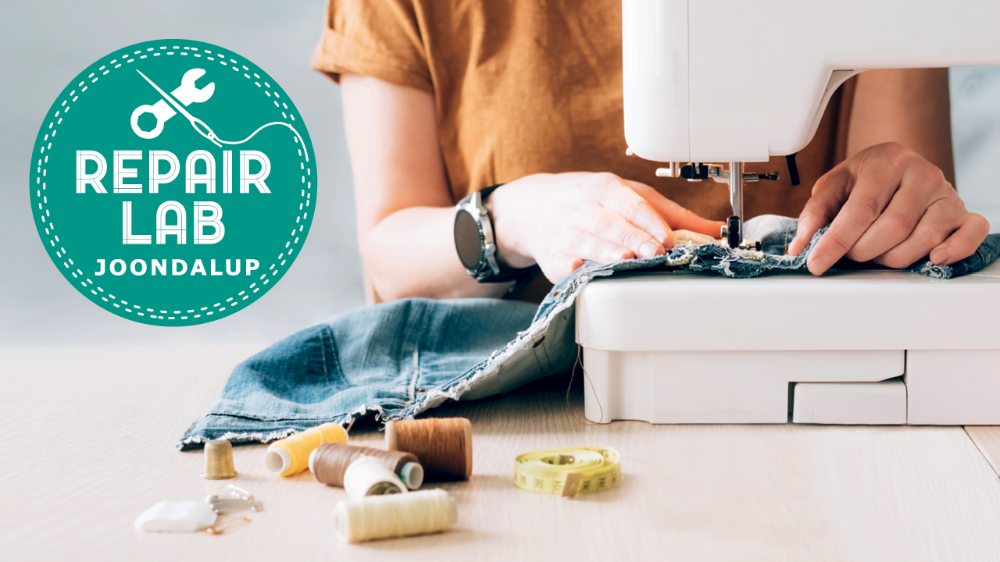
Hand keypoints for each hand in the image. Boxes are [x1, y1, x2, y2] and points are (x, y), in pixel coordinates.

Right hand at [487, 172, 722, 281]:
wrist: (533, 206)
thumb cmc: (590, 201)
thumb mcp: (628, 195)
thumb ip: (672, 214)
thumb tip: (716, 230)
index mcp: (608, 190)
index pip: (633, 205)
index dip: (651, 222)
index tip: (669, 238)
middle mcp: (586, 209)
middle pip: (613, 224)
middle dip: (634, 238)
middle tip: (655, 252)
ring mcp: (567, 232)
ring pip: (587, 241)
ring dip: (605, 251)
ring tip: (624, 260)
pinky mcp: (551, 256)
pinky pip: (559, 262)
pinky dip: (568, 267)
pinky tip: (577, 270)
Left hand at [788, 142, 988, 273]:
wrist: (896, 167)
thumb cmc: (863, 180)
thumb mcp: (833, 187)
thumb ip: (815, 214)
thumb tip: (799, 246)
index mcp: (885, 161)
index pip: (861, 209)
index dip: (837, 241)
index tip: (817, 262)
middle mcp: (921, 173)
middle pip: (894, 227)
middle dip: (865, 250)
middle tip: (852, 253)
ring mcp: (946, 192)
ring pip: (925, 238)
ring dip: (895, 257)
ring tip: (879, 251)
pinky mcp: (963, 210)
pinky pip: (970, 233)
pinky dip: (954, 250)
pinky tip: (933, 258)